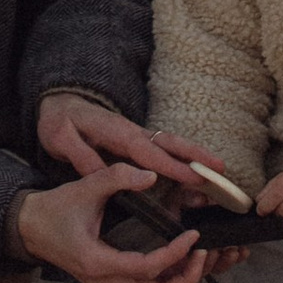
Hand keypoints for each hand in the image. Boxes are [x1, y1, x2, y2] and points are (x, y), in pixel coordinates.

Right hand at [9, 160, 208, 282]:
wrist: (30, 228)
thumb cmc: (55, 209)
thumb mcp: (84, 187)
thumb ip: (116, 177)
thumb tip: (151, 175)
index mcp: (98, 262)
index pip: (147, 268)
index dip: (174, 254)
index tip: (192, 235)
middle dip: (186, 279)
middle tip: (202, 254)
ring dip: (178, 282)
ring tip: (195, 257)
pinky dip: (165, 280)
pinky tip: (177, 259)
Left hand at [33, 91, 220, 195]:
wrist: (60, 104)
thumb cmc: (60, 122)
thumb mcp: (60, 138)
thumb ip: (80, 156)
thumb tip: (102, 176)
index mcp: (116, 133)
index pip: (148, 151)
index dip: (171, 165)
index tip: (194, 177)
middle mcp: (133, 133)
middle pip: (169, 143)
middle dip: (197, 156)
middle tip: (223, 170)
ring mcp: (137, 136)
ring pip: (171, 146)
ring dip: (196, 159)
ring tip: (220, 176)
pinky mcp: (137, 143)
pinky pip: (164, 152)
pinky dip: (183, 162)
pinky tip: (196, 178)